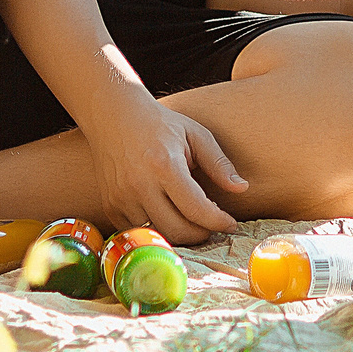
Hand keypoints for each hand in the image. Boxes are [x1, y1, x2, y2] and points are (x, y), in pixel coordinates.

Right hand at [85, 86, 246, 243]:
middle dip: (201, 235)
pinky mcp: (110, 205)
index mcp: (165, 165)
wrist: (114, 116)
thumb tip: (242, 188)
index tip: (230, 223)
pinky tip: (168, 217)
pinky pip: (138, 232)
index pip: (197, 209)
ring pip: (157, 236)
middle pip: (177, 230)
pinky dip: (156, 231)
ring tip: (192, 222)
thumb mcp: (195, 135)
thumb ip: (219, 163)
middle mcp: (140, 185)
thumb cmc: (160, 124)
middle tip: (212, 227)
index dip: (218, 222)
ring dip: (179, 235)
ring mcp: (121, 198)